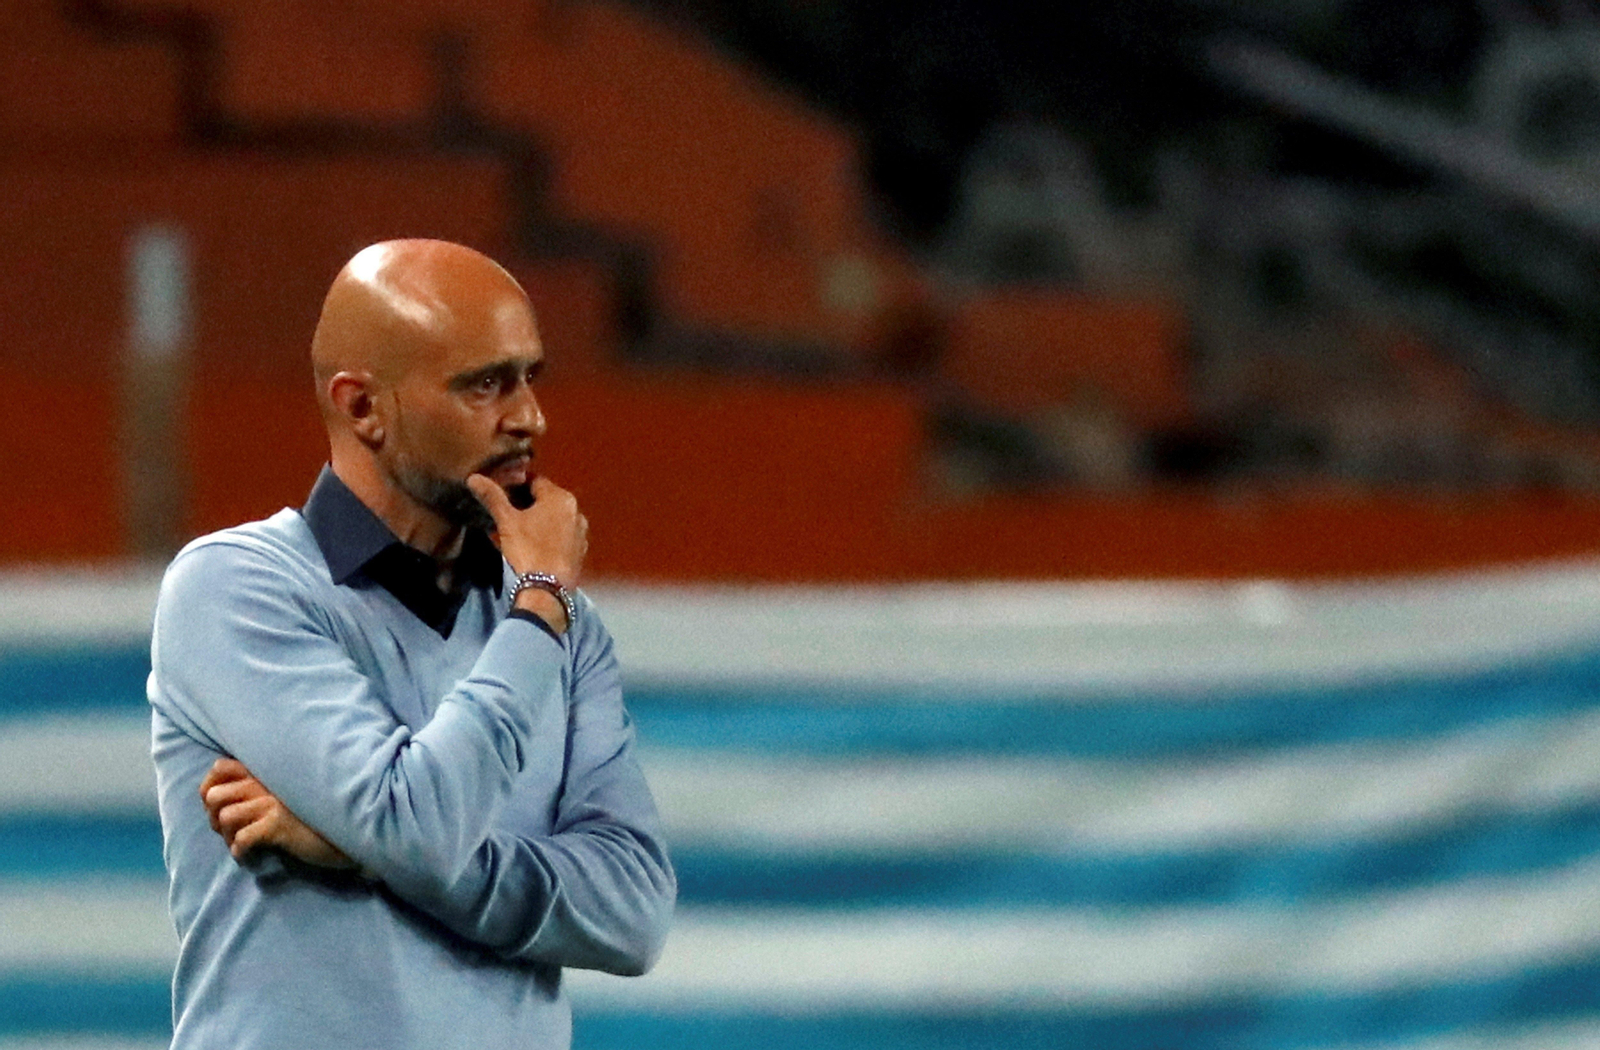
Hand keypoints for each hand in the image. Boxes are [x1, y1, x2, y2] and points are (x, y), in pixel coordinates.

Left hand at [199, 757, 355, 869]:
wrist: (352, 830)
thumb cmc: (321, 815)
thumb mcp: (290, 794)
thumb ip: (265, 789)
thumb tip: (228, 804)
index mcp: (268, 770)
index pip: (220, 767)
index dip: (209, 788)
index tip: (216, 807)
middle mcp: (267, 781)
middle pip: (214, 795)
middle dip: (215, 818)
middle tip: (232, 832)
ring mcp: (272, 802)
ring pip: (225, 818)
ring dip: (229, 837)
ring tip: (244, 846)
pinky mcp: (278, 825)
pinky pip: (242, 840)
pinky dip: (241, 852)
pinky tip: (253, 857)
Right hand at [466, 475, 587, 630]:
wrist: (548, 589)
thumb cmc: (528, 549)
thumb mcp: (507, 521)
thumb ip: (493, 497)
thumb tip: (474, 477)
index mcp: (560, 497)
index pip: (535, 480)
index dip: (517, 485)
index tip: (502, 495)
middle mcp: (576, 510)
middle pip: (547, 499)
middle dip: (528, 503)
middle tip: (508, 514)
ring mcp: (581, 531)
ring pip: (556, 518)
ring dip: (539, 519)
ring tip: (519, 531)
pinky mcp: (580, 550)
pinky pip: (563, 535)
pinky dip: (550, 535)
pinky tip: (536, 545)